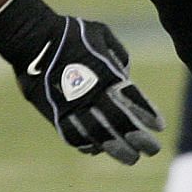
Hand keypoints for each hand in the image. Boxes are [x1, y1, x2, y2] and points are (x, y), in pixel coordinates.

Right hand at [0, 0, 163, 164]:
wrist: (32, 39)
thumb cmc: (69, 33)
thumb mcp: (100, 35)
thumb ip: (117, 54)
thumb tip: (124, 74)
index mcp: (107, 75)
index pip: (133, 100)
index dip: (147, 114)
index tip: (159, 126)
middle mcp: (92, 95)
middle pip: (120, 123)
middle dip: (138, 139)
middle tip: (152, 150)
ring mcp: (72, 107)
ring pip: (98, 136)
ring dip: (116, 149)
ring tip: (131, 159)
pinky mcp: (54, 114)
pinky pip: (73, 136)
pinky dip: (87, 145)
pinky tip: (97, 149)